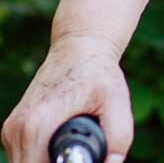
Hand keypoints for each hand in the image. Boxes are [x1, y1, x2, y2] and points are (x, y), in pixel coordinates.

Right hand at [2, 33, 131, 162]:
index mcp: (37, 126)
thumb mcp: (117, 101)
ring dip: (47, 162)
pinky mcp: (12, 130)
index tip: (80, 157)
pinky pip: (24, 156)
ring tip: (71, 144)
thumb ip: (118, 137)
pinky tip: (60, 140)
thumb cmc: (99, 73)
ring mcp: (11, 130)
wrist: (80, 46)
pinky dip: (40, 155)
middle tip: (79, 152)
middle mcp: (17, 130)